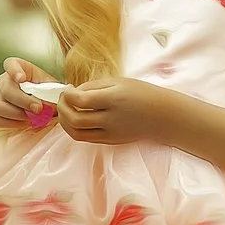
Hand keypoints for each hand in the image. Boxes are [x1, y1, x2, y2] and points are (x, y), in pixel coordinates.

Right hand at [0, 57, 61, 130]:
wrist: (47, 108)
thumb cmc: (49, 94)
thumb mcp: (52, 90)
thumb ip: (50, 94)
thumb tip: (45, 105)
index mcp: (19, 68)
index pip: (10, 64)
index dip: (14, 70)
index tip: (22, 78)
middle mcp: (4, 81)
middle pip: (5, 88)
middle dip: (22, 100)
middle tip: (38, 108)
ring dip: (17, 114)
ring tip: (32, 117)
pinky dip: (13, 123)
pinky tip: (25, 122)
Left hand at [56, 74, 179, 146]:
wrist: (162, 115)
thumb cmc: (141, 93)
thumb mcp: (118, 82)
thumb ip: (93, 87)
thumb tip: (72, 93)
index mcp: (113, 99)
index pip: (80, 100)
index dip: (67, 94)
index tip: (68, 88)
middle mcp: (110, 119)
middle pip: (75, 119)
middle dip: (62, 108)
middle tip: (63, 98)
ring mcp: (109, 133)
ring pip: (76, 133)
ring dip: (64, 122)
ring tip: (65, 110)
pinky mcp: (110, 141)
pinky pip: (85, 138)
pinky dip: (74, 129)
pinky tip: (75, 118)